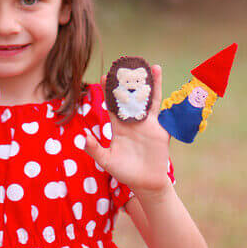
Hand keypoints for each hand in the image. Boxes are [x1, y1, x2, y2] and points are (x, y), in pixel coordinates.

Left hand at [84, 65, 169, 195]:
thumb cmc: (125, 172)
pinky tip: (163, 85)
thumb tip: (83, 136)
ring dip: (148, 83)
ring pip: (147, 99)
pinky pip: (160, 110)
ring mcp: (147, 124)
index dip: (109, 91)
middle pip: (130, 97)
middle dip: (128, 82)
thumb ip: (95, 149)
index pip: (112, 104)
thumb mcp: (107, 161)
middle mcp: (132, 121)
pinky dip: (161, 96)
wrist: (146, 184)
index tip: (104, 75)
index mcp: (118, 126)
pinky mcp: (159, 129)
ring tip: (149, 65)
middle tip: (125, 63)